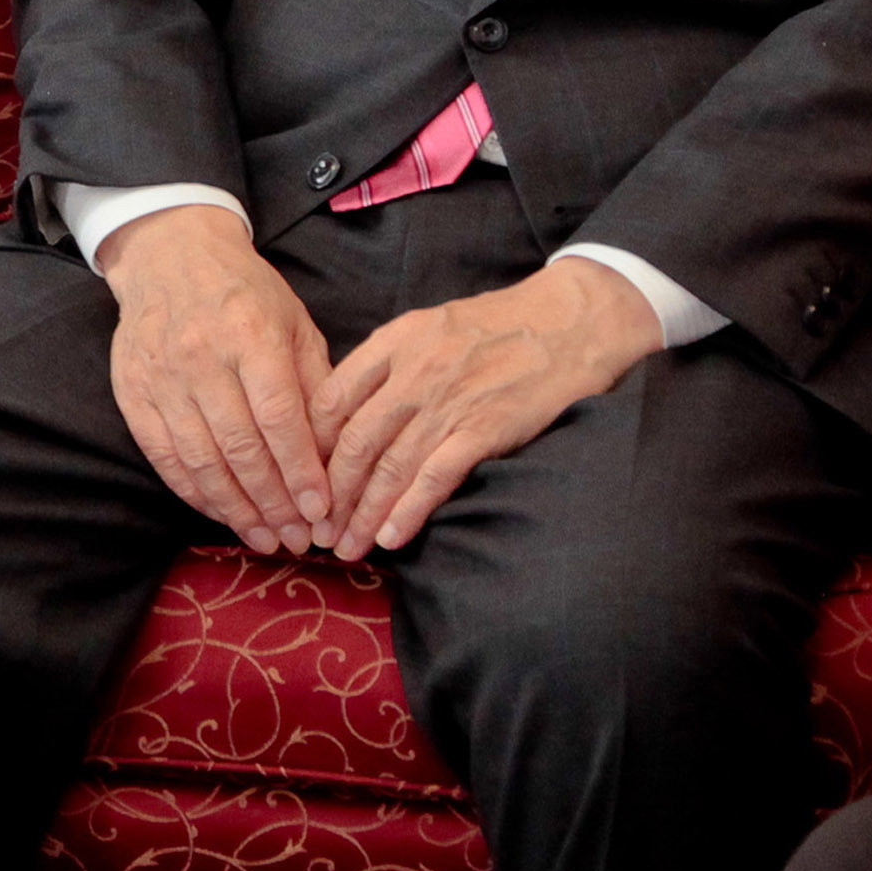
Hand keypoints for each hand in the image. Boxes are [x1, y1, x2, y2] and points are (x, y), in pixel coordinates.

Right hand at [98, 205, 333, 552]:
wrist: (170, 256)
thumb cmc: (246, 292)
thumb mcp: (294, 322)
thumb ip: (314, 382)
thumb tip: (334, 451)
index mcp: (251, 335)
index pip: (278, 416)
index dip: (300, 470)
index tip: (320, 510)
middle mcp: (203, 358)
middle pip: (241, 447)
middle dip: (274, 503)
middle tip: (299, 540)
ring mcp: (163, 378)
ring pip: (202, 461)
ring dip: (237, 510)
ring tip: (265, 539)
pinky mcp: (134, 395)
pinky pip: (166, 458)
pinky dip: (196, 493)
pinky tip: (223, 514)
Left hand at [308, 256, 660, 561]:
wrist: (569, 321)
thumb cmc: (498, 327)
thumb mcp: (430, 326)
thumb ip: (389, 363)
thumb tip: (348, 412)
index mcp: (394, 342)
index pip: (331, 400)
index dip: (309, 448)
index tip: (301, 482)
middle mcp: (413, 372)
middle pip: (354, 443)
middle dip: (330, 495)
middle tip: (317, 531)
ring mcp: (448, 401)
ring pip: (389, 467)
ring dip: (363, 515)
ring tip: (347, 549)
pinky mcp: (483, 428)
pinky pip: (434, 477)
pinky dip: (409, 511)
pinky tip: (392, 538)